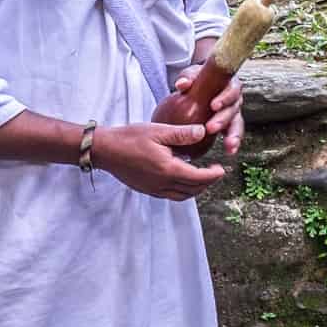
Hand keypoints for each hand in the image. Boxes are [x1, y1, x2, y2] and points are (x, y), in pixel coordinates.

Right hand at [94, 123, 227, 198]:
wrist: (104, 150)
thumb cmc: (129, 138)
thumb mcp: (158, 130)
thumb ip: (182, 133)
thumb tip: (203, 131)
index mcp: (168, 169)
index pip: (199, 178)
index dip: (214, 175)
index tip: (222, 168)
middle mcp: (162, 184)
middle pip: (193, 189)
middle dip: (208, 182)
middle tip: (215, 171)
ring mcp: (154, 189)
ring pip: (182, 196)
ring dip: (196, 189)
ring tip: (202, 176)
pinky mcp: (147, 190)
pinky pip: (170, 195)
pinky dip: (182, 190)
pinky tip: (182, 178)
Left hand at [175, 62, 245, 155]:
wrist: (197, 86)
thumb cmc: (197, 78)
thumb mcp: (192, 74)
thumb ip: (187, 77)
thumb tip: (182, 84)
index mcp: (229, 84)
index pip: (232, 90)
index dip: (225, 98)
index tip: (214, 106)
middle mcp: (234, 99)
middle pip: (233, 109)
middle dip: (223, 119)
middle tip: (211, 128)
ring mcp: (233, 113)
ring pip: (237, 124)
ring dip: (233, 135)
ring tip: (229, 146)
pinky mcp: (229, 125)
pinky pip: (233, 134)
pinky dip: (232, 143)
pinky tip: (230, 151)